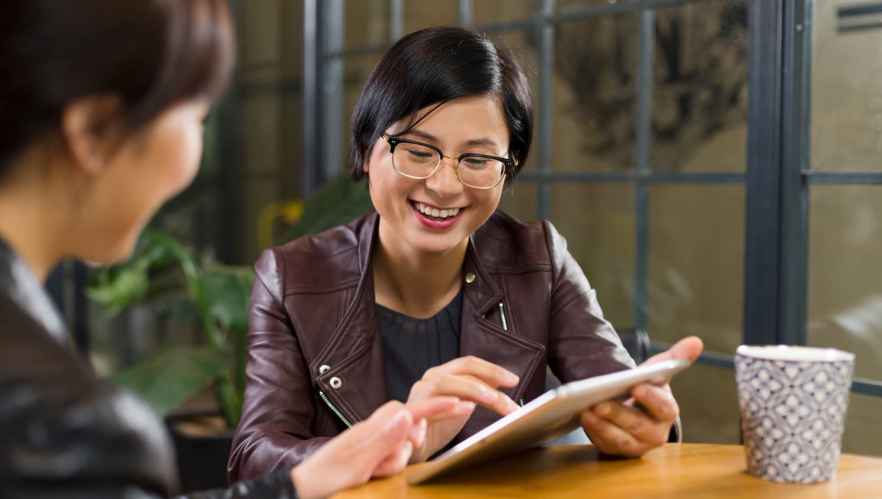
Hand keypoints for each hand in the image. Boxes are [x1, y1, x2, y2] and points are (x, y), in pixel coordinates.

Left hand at [290, 397, 462, 498]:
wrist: (301, 491)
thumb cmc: (324, 480)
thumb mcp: (357, 464)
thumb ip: (383, 440)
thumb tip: (408, 413)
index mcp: (370, 429)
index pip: (409, 409)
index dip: (435, 408)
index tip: (461, 402)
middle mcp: (370, 432)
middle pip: (407, 425)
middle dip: (408, 443)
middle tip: (391, 462)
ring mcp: (368, 444)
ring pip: (400, 445)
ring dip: (395, 461)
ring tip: (375, 473)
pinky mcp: (366, 456)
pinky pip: (390, 454)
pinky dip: (390, 462)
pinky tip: (378, 470)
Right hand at [406, 355, 520, 461]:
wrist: (411, 448)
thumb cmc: (437, 425)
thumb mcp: (463, 405)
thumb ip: (479, 392)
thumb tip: (504, 383)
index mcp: (444, 374)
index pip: (470, 363)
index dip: (493, 369)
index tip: (514, 380)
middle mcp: (431, 378)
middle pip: (462, 369)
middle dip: (488, 378)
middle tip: (510, 391)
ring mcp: (420, 394)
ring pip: (447, 384)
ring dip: (473, 390)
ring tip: (493, 399)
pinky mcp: (411, 412)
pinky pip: (431, 407)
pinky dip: (448, 407)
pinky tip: (466, 409)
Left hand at [579, 336, 702, 457]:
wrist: (636, 411)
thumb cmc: (648, 389)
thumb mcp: (658, 373)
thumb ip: (675, 359)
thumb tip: (696, 341)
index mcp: (668, 411)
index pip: (663, 407)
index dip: (651, 398)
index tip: (636, 387)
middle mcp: (656, 433)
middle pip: (637, 425)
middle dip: (618, 413)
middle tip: (599, 402)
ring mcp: (637, 445)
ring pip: (620, 438)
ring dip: (603, 425)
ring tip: (586, 410)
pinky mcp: (619, 451)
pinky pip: (606, 444)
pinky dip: (595, 432)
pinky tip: (584, 418)